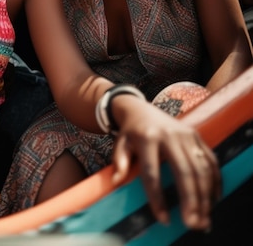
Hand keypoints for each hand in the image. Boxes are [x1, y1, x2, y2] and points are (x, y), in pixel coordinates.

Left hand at [111, 102, 219, 229]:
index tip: (163, 218)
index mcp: (147, 138)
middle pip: (183, 172)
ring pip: (201, 168)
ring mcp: (186, 135)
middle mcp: (169, 135)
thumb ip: (119, 160)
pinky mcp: (196, 136)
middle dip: (190, 200)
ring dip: (205, 196)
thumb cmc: (130, 132)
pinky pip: (210, 160)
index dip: (157, 197)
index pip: (152, 172)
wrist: (140, 108)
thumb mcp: (120, 143)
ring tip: (204, 218)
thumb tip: (116, 181)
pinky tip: (213, 199)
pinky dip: (215, 181)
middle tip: (192, 223)